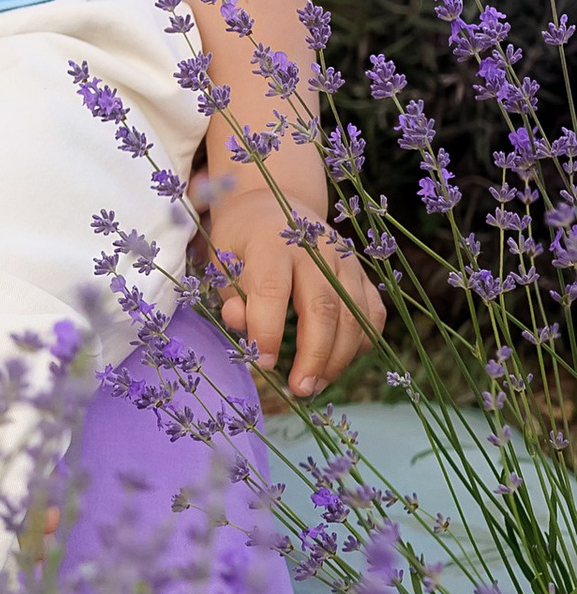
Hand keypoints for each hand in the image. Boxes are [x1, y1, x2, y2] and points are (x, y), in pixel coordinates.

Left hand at [203, 152, 383, 397]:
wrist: (275, 203)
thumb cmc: (242, 239)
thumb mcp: (222, 259)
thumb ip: (231, 293)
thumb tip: (240, 323)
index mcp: (271, 242)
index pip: (271, 291)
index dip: (268, 331)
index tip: (263, 364)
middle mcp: (315, 249)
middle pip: (323, 308)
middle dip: (313, 356)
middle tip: (300, 390)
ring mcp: (345, 259)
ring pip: (354, 316)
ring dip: (338, 358)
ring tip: (314, 385)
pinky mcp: (362, 272)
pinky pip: (372, 313)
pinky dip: (361, 343)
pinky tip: (338, 362)